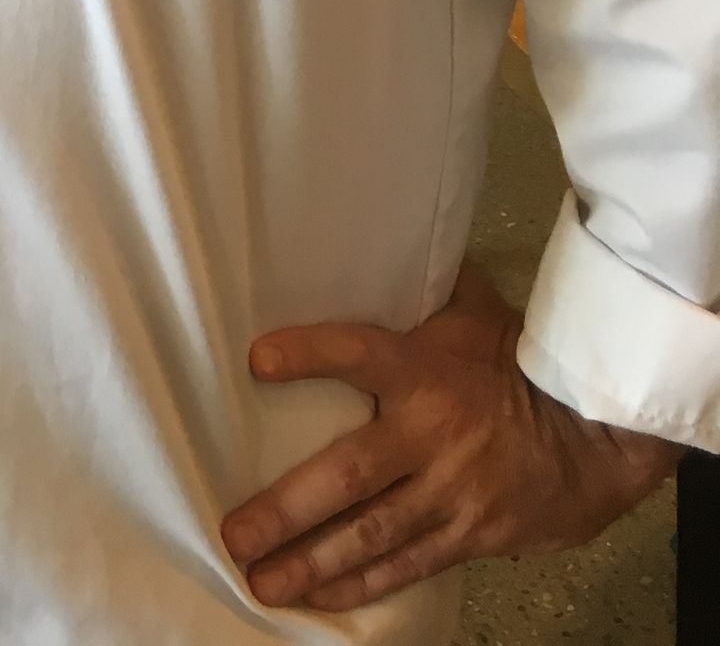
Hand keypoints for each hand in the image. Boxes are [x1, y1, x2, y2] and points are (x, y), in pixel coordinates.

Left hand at [220, 263, 677, 612]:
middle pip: (351, 473)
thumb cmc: (514, 362)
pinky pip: (407, 565)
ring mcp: (451, 493)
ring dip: (313, 561)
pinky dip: (361, 585)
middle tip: (235, 531)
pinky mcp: (468, 535)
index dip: (310, 354)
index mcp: (426, 368)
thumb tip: (375, 232)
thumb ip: (421, 286)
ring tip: (261, 580)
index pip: (359, 352)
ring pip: (372, 534)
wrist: (592, 436)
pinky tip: (316, 597)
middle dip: (289, 507)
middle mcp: (432, 434)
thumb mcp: (472, 311)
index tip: (257, 358)